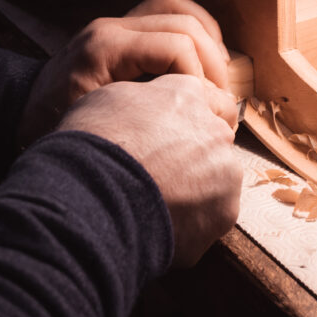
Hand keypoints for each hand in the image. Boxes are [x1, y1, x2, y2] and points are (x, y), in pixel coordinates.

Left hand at [19, 0, 230, 145]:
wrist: (24, 111)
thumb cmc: (57, 125)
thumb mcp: (97, 128)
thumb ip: (143, 118)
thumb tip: (198, 120)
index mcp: (105, 48)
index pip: (175, 45)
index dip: (199, 77)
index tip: (204, 108)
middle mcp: (112, 26)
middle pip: (183, 22)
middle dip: (211, 59)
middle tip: (220, 96)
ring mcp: (117, 22)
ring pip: (178, 6)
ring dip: (206, 37)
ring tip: (217, 72)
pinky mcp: (123, 27)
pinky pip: (167, 11)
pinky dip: (192, 29)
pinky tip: (201, 57)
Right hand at [56, 74, 241, 265]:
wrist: (92, 194)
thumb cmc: (91, 144)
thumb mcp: (110, 98)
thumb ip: (146, 99)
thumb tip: (150, 109)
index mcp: (188, 93)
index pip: (205, 101)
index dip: (184, 123)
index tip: (167, 140)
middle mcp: (214, 127)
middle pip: (212, 141)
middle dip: (193, 156)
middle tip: (159, 175)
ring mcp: (224, 169)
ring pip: (216, 179)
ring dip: (195, 190)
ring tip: (156, 204)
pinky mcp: (224, 210)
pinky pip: (212, 215)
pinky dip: (193, 222)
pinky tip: (163, 222)